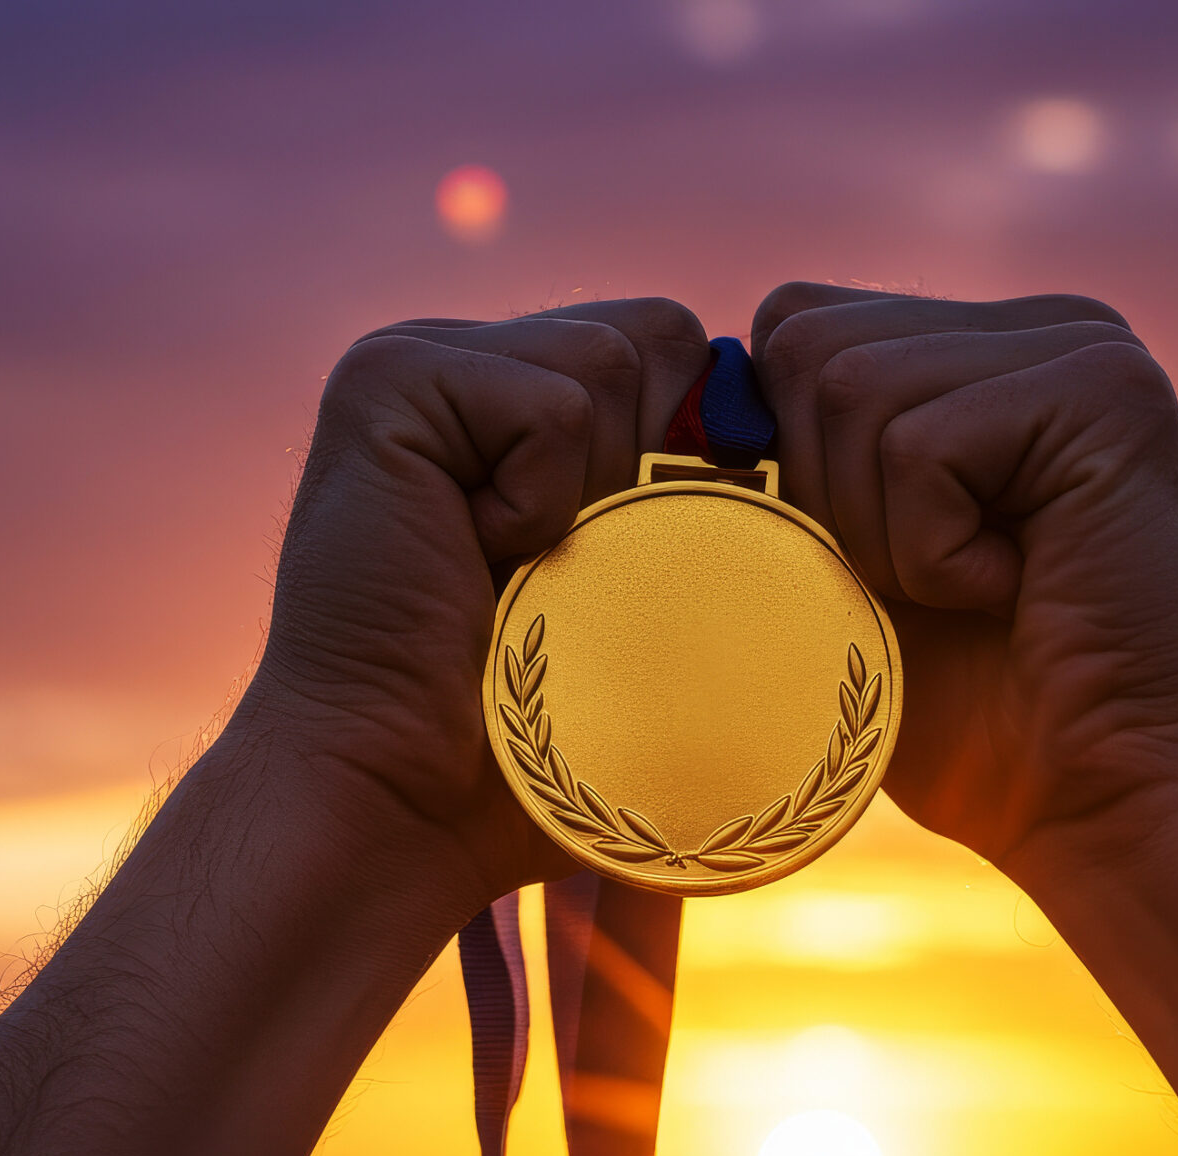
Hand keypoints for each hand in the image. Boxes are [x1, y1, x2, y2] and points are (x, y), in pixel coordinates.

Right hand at [234, 298, 714, 929]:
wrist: (409, 801)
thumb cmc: (536, 735)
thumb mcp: (645, 587)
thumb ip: (698, 484)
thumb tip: (791, 424)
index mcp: (527, 394)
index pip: (682, 353)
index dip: (707, 455)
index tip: (646, 564)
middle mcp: (470, 360)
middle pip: (662, 332)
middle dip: (660, 460)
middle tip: (580, 568)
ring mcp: (415, 358)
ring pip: (613, 353)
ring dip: (600, 487)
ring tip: (528, 566)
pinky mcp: (386, 382)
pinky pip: (555, 400)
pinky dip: (543, 496)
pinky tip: (480, 556)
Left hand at [751, 284, 1177, 873]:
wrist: (1096, 800)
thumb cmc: (964, 707)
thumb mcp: (843, 557)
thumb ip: (789, 454)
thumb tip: (691, 390)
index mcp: (982, 347)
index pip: (794, 323)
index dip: (786, 458)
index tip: (872, 562)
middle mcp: (1043, 327)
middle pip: (807, 342)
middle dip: (829, 494)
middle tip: (932, 584)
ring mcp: (1088, 347)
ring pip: (855, 391)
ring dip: (884, 531)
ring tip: (978, 589)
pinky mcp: (1109, 394)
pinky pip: (920, 446)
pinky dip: (934, 551)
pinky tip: (1015, 592)